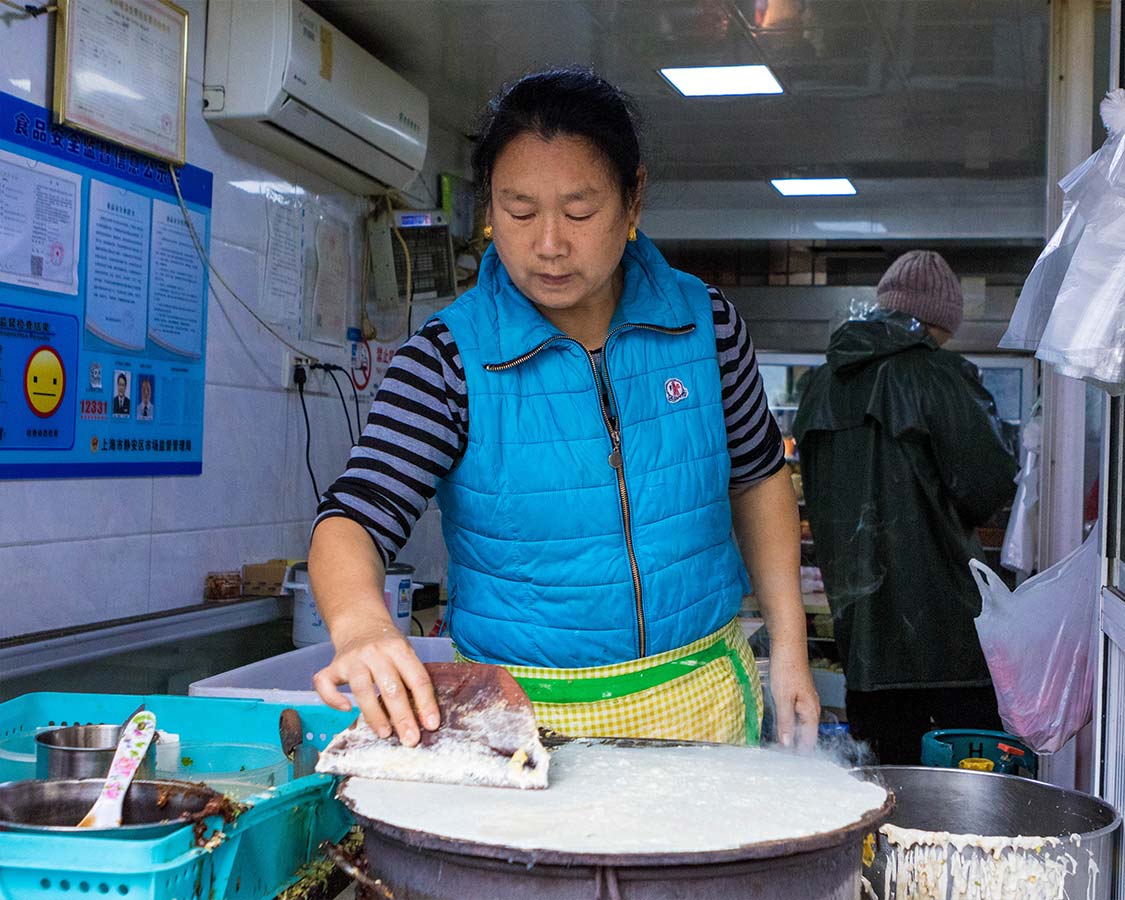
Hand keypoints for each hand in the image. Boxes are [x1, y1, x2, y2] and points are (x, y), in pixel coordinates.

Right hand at [313, 625, 439, 746]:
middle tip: (410, 739)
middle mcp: (375, 653)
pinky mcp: (333, 666)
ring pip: (362, 689)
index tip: (431, 725)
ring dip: (375, 714)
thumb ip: (411, 678)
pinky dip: (334, 699)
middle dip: (402, 716)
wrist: (360, 622)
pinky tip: (346, 710)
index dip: (426, 703)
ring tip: (385, 733)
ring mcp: (352, 659)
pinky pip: (326, 684)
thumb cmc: (387, 645)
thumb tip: (424, 716)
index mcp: (399, 649)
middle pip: (391, 687)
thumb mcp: (405, 652)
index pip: (417, 678)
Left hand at [768, 644, 820, 752]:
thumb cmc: (786, 669)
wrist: (787, 647)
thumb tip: (787, 744)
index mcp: (811, 711)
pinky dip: (789, 723)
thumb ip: (785, 722)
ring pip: (801, 724)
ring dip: (792, 735)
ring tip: (780, 745)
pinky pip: (796, 715)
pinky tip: (781, 725)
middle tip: (781, 756)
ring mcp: (806, 701)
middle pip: (807, 734)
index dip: (800, 752)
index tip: (788, 762)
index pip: (809, 740)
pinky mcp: (799, 694)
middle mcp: (812, 708)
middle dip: (796, 746)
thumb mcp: (782, 699)